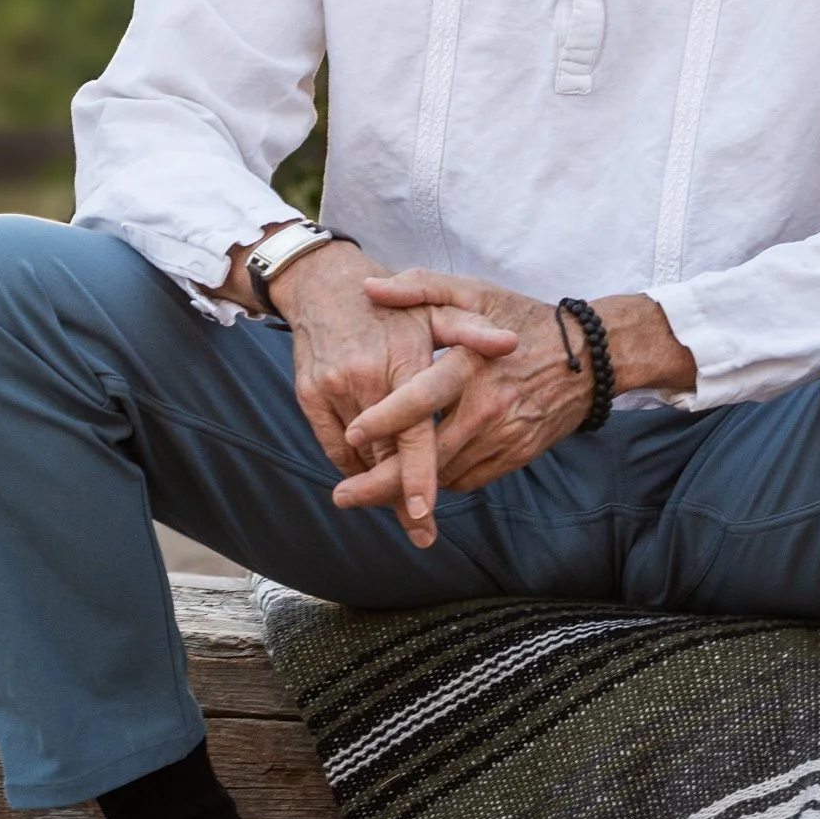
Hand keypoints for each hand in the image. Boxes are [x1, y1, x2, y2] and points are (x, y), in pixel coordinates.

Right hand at [241, 239, 513, 548]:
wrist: (324, 285)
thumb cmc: (390, 305)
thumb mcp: (435, 309)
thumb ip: (472, 331)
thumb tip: (510, 344)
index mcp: (401, 362)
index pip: (413, 431)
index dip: (420, 474)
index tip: (426, 511)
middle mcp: (364, 379)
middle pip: (384, 454)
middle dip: (402, 498)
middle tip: (422, 533)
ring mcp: (333, 388)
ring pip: (358, 455)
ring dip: (380, 484)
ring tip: (406, 514)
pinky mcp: (309, 395)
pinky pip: (332, 446)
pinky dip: (353, 465)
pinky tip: (373, 479)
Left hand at [342, 273, 695, 498]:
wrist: (592, 358)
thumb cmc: (524, 318)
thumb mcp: (475, 292)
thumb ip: (420, 288)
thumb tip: (369, 289)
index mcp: (471, 365)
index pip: (421, 399)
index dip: (385, 420)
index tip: (352, 435)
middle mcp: (488, 407)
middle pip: (428, 456)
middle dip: (380, 483)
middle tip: (341, 496)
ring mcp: (505, 436)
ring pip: (445, 475)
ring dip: (407, 488)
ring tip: (367, 493)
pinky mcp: (516, 455)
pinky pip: (468, 479)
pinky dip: (440, 481)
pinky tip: (416, 479)